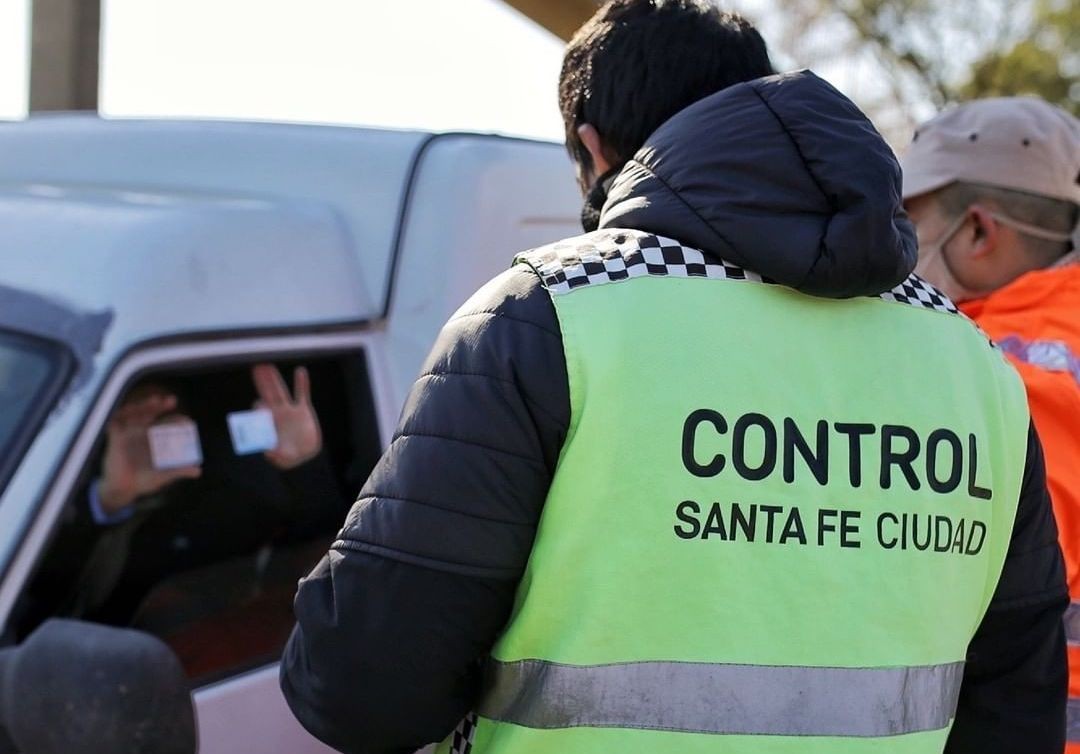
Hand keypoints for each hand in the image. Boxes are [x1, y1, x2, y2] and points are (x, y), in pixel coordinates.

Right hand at [99, 393, 201, 514]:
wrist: (123, 490)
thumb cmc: (144, 480)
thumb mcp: (163, 476)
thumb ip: (178, 471)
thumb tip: (198, 472)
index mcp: (156, 439)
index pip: (167, 424)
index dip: (177, 420)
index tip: (187, 422)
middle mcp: (142, 432)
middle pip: (151, 413)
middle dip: (160, 405)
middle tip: (172, 400)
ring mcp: (128, 433)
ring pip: (135, 413)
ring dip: (144, 405)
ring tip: (155, 400)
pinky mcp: (115, 438)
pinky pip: (116, 421)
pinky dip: (120, 414)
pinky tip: (128, 409)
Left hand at [252, 364, 321, 469]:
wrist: (306, 456)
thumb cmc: (289, 457)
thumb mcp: (282, 458)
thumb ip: (275, 454)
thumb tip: (267, 451)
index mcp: (268, 423)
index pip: (259, 410)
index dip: (258, 406)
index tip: (259, 404)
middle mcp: (277, 413)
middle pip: (267, 394)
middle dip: (261, 382)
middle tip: (255, 367)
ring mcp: (290, 410)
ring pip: (281, 390)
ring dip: (275, 379)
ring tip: (269, 365)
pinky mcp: (303, 410)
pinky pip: (302, 394)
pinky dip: (302, 384)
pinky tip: (300, 371)